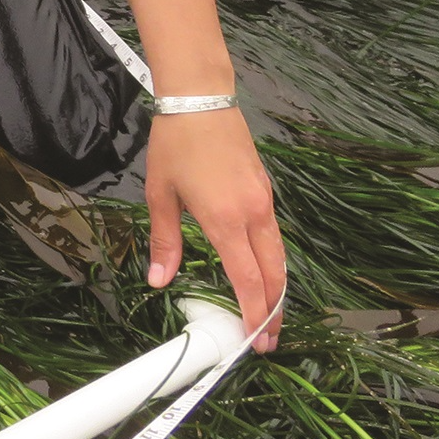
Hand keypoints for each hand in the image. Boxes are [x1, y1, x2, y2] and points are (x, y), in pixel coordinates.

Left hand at [144, 107, 284, 350]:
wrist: (201, 98)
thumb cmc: (176, 144)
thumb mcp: (161, 194)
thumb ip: (165, 241)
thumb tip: (159, 281)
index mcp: (225, 220)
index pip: (248, 279)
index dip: (253, 312)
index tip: (255, 339)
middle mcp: (253, 214)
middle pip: (274, 273)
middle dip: (273, 309)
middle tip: (269, 339)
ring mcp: (264, 201)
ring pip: (279, 254)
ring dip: (277, 287)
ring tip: (270, 313)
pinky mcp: (265, 189)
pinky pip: (274, 234)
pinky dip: (273, 260)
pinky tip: (264, 271)